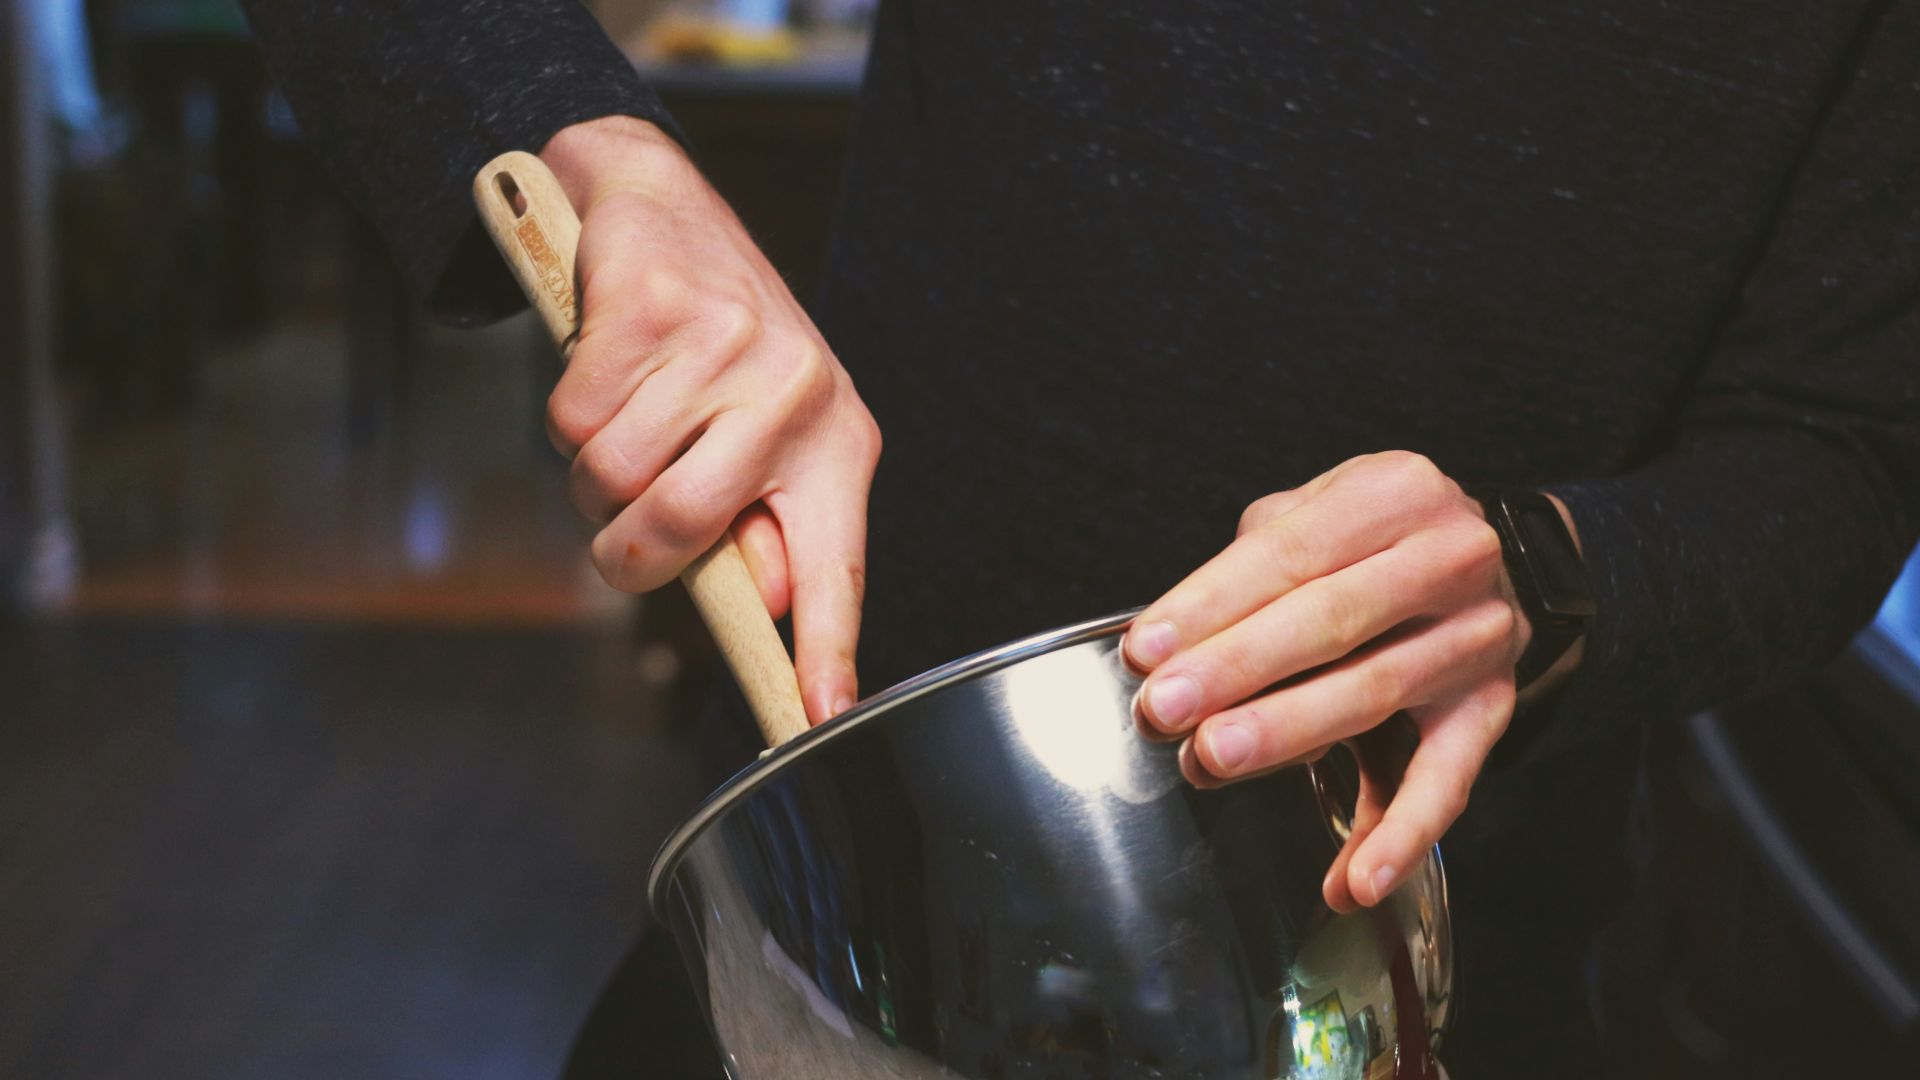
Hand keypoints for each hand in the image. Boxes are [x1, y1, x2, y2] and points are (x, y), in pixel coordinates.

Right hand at [540, 116, 880, 723]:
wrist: (662, 204)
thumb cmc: (717, 344)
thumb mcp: (768, 430)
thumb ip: (768, 521)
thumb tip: (774, 602)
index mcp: (837, 444)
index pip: (834, 567)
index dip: (824, 651)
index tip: (819, 718)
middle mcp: (795, 395)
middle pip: (676, 531)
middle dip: (623, 545)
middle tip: (624, 513)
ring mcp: (724, 347)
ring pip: (609, 477)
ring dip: (591, 467)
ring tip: (629, 413)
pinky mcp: (651, 308)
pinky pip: (571, 418)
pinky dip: (567, 407)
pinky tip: (606, 363)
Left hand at [1123, 451, 1570, 910]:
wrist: (1486, 559)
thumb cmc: (1367, 543)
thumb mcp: (1314, 517)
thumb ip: (1246, 569)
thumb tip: (1165, 647)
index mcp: (1394, 493)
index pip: (1289, 552)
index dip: (1211, 603)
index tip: (1146, 651)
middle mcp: (1450, 556)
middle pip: (1330, 619)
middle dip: (1236, 667)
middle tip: (1164, 709)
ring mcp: (1479, 636)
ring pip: (1375, 691)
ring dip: (1287, 733)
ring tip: (1212, 759)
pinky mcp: (1493, 709)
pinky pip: (1447, 782)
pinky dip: (1399, 837)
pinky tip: (1350, 882)